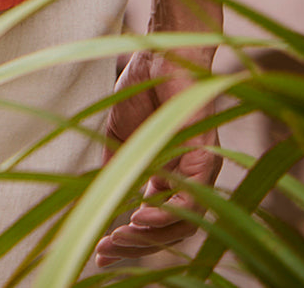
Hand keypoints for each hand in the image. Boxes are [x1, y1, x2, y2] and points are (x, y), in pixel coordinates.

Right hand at [95, 49, 220, 267]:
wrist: (159, 51)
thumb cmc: (143, 86)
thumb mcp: (120, 135)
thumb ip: (115, 166)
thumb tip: (99, 198)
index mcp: (168, 176)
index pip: (153, 222)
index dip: (128, 242)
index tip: (99, 253)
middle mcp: (187, 179)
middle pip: (168, 231)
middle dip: (135, 246)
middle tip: (105, 249)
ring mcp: (198, 169)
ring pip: (182, 223)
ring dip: (149, 236)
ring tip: (120, 235)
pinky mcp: (204, 155)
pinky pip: (191, 197)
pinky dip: (167, 213)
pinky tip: (139, 216)